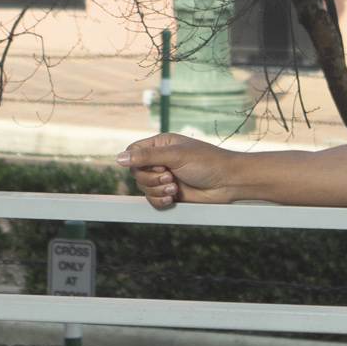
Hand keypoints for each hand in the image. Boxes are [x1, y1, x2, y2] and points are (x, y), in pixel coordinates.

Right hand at [116, 134, 236, 208]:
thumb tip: (118, 159)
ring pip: (143, 187)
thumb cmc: (207, 162)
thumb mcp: (175, 155)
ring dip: (157, 190)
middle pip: (135, 172)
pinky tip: (172, 198)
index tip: (153, 165)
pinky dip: (159, 200)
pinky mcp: (170, 193)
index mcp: (160, 144)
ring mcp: (164, 177)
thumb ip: (146, 157)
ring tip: (175, 187)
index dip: (136, 161)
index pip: (132, 151)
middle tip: (169, 176)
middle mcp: (160, 160)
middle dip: (150, 178)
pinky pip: (152, 199)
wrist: (228, 182)